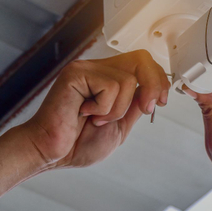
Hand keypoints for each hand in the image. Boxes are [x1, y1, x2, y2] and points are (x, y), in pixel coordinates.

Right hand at [21, 50, 170, 168]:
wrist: (51, 152)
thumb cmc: (77, 142)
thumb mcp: (120, 125)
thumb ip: (135, 106)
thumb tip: (153, 91)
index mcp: (108, 79)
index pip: (142, 63)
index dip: (159, 80)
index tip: (160, 101)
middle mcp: (98, 69)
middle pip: (141, 58)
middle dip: (153, 84)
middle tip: (145, 108)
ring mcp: (86, 69)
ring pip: (128, 80)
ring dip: (117, 110)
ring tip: (97, 118)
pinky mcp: (76, 74)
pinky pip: (110, 87)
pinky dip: (104, 108)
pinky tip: (85, 113)